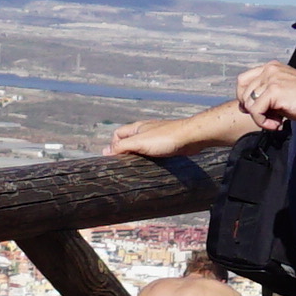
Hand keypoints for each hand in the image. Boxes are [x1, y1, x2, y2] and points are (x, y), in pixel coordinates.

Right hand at [107, 101, 248, 157]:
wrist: (191, 137)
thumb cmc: (165, 138)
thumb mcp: (139, 143)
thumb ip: (122, 147)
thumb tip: (105, 151)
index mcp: (136, 128)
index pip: (117, 134)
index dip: (113, 146)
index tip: (116, 159)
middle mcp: (145, 130)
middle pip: (128, 141)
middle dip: (126, 152)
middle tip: (126, 165)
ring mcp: (156, 136)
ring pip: (141, 146)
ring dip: (138, 155)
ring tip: (139, 167)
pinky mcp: (166, 143)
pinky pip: (153, 150)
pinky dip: (150, 157)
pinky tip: (153, 164)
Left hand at [233, 60, 295, 130]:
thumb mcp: (284, 92)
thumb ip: (266, 94)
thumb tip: (245, 106)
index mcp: (271, 67)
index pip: (243, 80)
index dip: (245, 98)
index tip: (257, 110)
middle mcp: (269, 69)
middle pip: (242, 92)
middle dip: (252, 109)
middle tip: (269, 117)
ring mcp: (271, 78)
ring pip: (248, 103)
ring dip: (260, 117)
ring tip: (278, 121)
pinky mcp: (274, 90)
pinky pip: (255, 111)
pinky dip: (263, 122)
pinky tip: (279, 124)